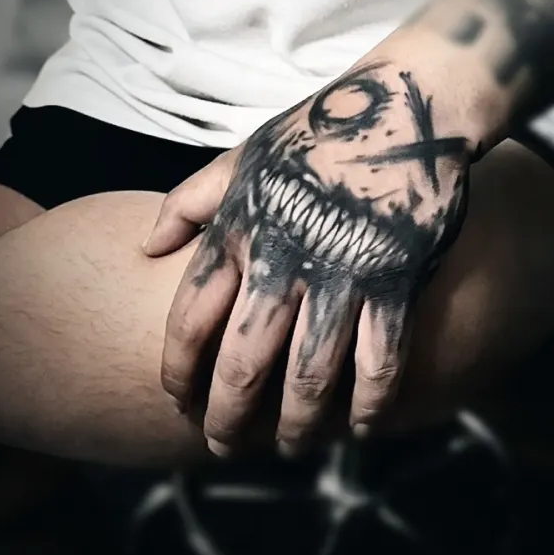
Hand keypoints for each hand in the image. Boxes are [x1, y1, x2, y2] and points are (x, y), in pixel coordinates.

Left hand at [143, 60, 470, 455]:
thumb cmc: (319, 131)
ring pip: (309, 377)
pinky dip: (368, 405)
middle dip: (227, 417)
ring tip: (288, 449)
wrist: (407, 105)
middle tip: (221, 447)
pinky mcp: (396, 282)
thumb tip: (146, 245)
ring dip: (296, 426)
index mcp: (239, 227)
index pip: (189, 317)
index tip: (174, 399)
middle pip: (242, 362)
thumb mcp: (242, 155)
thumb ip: (189, 200)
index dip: (176, 368)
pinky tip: (359, 429)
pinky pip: (379, 363)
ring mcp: (342, 274)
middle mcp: (284, 259)